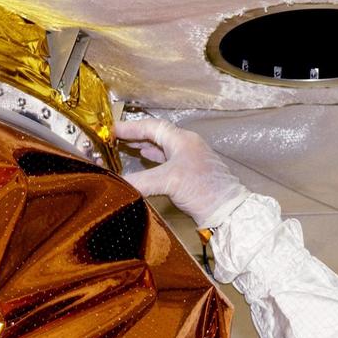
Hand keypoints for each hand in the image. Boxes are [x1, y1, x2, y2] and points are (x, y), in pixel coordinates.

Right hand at [113, 118, 247, 227]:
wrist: (227, 211)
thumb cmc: (203, 190)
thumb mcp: (168, 182)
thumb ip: (140, 181)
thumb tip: (116, 183)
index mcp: (182, 140)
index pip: (152, 126)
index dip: (130, 127)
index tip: (110, 129)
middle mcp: (185, 146)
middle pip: (156, 134)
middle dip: (135, 135)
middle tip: (113, 138)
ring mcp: (188, 159)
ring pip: (161, 147)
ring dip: (143, 146)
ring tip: (125, 147)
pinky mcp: (189, 174)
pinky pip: (166, 161)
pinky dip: (153, 159)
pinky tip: (145, 161)